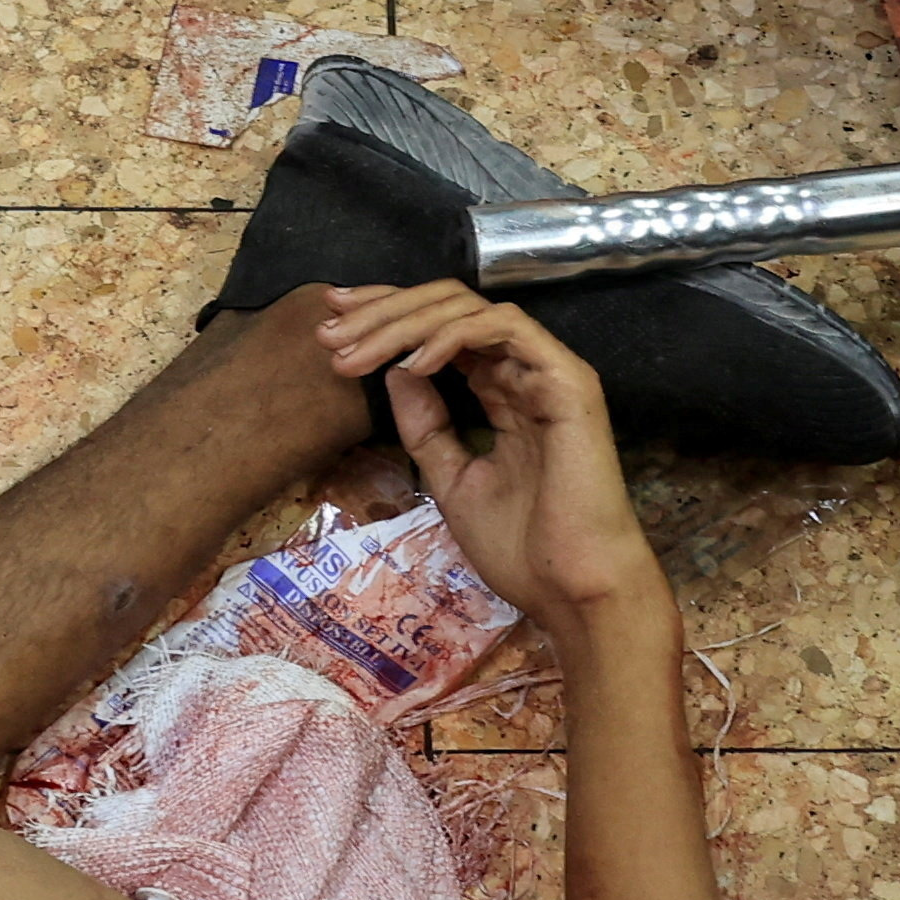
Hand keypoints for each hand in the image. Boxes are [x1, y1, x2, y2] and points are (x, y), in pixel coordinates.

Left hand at [319, 283, 661, 632]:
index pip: (440, 331)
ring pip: (469, 309)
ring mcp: (547, 370)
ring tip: (356, 351)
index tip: (330, 327)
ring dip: (405, 322)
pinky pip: (504, 330)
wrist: (570, 591)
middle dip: (381, 312)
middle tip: (328, 331)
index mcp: (502, 392)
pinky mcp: (566, 379)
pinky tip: (414, 364)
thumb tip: (395, 372)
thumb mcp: (452, 481)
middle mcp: (524, 371)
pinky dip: (454, 336)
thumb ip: (426, 427)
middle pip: (447, 308)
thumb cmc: (522, 549)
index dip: (385, 317)